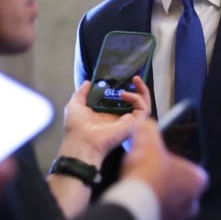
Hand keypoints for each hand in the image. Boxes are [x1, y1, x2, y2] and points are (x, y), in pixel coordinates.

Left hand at [52, 77, 151, 216]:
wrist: (82, 141)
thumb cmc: (77, 128)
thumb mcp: (76, 105)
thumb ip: (82, 93)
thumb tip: (87, 82)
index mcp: (108, 115)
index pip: (122, 101)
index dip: (125, 89)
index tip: (124, 79)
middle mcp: (120, 118)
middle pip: (136, 102)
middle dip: (139, 89)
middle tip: (135, 78)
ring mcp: (129, 121)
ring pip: (144, 104)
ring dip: (142, 91)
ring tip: (135, 80)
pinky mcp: (134, 123)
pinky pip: (144, 108)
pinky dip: (138, 98)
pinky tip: (125, 94)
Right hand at [121, 118, 207, 219]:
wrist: (133, 209)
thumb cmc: (147, 175)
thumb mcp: (146, 142)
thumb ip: (148, 130)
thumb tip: (145, 124)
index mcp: (197, 180)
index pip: (192, 170)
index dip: (175, 165)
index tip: (160, 162)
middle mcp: (192, 203)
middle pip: (182, 191)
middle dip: (168, 186)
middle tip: (149, 178)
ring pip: (170, 208)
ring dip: (156, 201)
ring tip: (138, 193)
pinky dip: (147, 215)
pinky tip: (133, 207)